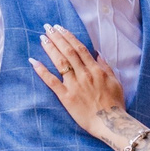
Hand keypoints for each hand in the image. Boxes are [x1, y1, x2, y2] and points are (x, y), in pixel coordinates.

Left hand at [29, 24, 127, 139]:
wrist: (110, 123)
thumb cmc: (114, 104)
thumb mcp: (115, 82)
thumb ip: (106, 67)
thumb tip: (98, 54)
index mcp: (95, 70)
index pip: (79, 48)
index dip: (68, 37)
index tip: (60, 28)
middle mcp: (84, 74)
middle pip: (68, 52)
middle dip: (57, 38)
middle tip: (47, 27)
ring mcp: (74, 85)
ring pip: (60, 63)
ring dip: (50, 48)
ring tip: (42, 38)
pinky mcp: (66, 97)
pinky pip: (52, 82)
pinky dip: (42, 71)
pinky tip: (34, 61)